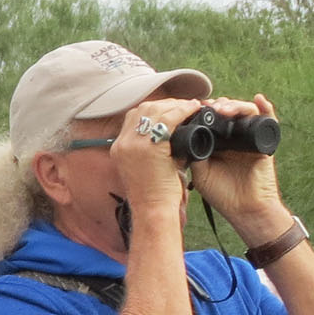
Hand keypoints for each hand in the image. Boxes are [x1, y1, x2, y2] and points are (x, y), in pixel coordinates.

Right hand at [112, 95, 210, 215]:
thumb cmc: (155, 193)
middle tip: (185, 106)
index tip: (172, 110)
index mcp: (119, 148)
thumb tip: (172, 132)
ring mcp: (133, 144)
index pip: (133, 116)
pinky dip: (183, 111)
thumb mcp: (147, 166)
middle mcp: (122, 143)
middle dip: (166, 104)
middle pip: (143, 109)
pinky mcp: (149, 147)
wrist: (153, 210)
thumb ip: (152, 148)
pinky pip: (168, 118)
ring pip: (155, 110)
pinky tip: (194, 110)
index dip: (154, 109)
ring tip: (192, 106)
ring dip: (176, 105)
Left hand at [189, 95, 292, 241]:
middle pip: (228, 112)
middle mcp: (233, 138)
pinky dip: (265, 107)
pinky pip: (268, 120)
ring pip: (245, 112)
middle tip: (207, 107)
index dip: (203, 112)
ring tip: (223, 109)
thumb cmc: (223, 194)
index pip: (211, 120)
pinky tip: (258, 98)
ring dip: (234, 106)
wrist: (245, 209)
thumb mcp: (201, 173)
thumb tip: (188, 134)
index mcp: (217, 143)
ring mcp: (249, 138)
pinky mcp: (264, 142)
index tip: (192, 108)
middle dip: (218, 106)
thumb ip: (194, 154)